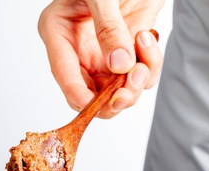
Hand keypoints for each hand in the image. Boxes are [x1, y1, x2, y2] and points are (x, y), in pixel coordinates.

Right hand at [38, 0, 163, 118]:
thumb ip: (108, 27)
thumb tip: (119, 64)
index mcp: (58, 33)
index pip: (65, 76)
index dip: (79, 96)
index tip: (95, 105)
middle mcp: (80, 50)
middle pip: (94, 94)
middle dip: (114, 97)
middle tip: (130, 89)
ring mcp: (106, 54)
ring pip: (120, 90)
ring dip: (136, 83)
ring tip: (143, 58)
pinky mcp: (130, 52)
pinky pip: (141, 75)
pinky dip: (150, 65)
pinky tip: (147, 39)